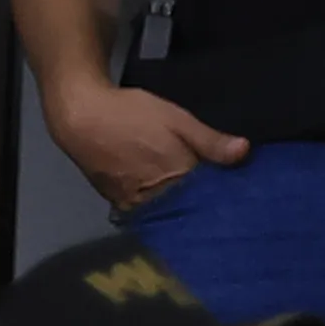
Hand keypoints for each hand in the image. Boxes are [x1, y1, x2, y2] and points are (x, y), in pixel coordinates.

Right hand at [48, 78, 247, 210]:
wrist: (79, 116)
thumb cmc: (131, 113)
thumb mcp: (177, 119)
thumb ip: (210, 140)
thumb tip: (245, 153)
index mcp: (175, 178)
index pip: (210, 196)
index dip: (225, 192)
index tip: (242, 191)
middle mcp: (153, 198)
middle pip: (188, 207)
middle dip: (205, 203)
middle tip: (225, 195)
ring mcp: (132, 204)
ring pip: (166, 211)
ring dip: (181, 206)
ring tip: (199, 197)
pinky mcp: (116, 203)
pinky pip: (146, 209)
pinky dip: (159, 204)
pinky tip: (169, 194)